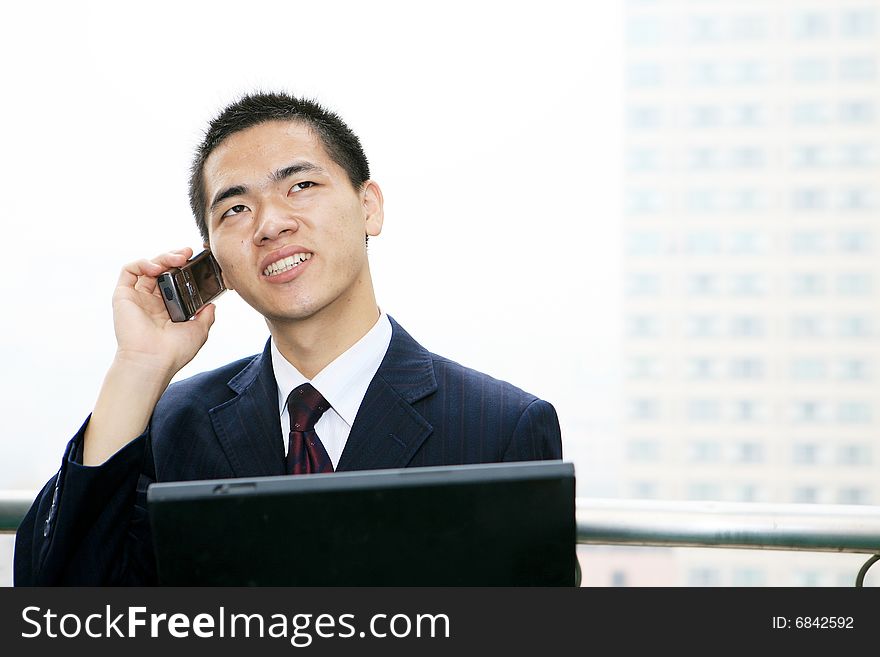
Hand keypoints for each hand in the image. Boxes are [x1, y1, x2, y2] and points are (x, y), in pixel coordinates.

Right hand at [111, 247, 215, 377]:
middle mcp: (151, 301)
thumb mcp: (199, 330)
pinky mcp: (123, 296)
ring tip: (178, 258)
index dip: (184, 269)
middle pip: (162, 270)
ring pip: (148, 267)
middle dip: (175, 258)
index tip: (197, 262)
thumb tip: (212, 304)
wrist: (154, 361)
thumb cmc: (174, 351)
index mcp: (168, 308)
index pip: (174, 281)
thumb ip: (205, 315)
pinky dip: (143, 263)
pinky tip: (157, 268)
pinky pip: (129, 270)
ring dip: (163, 257)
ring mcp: (137, 298)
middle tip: (188, 253)